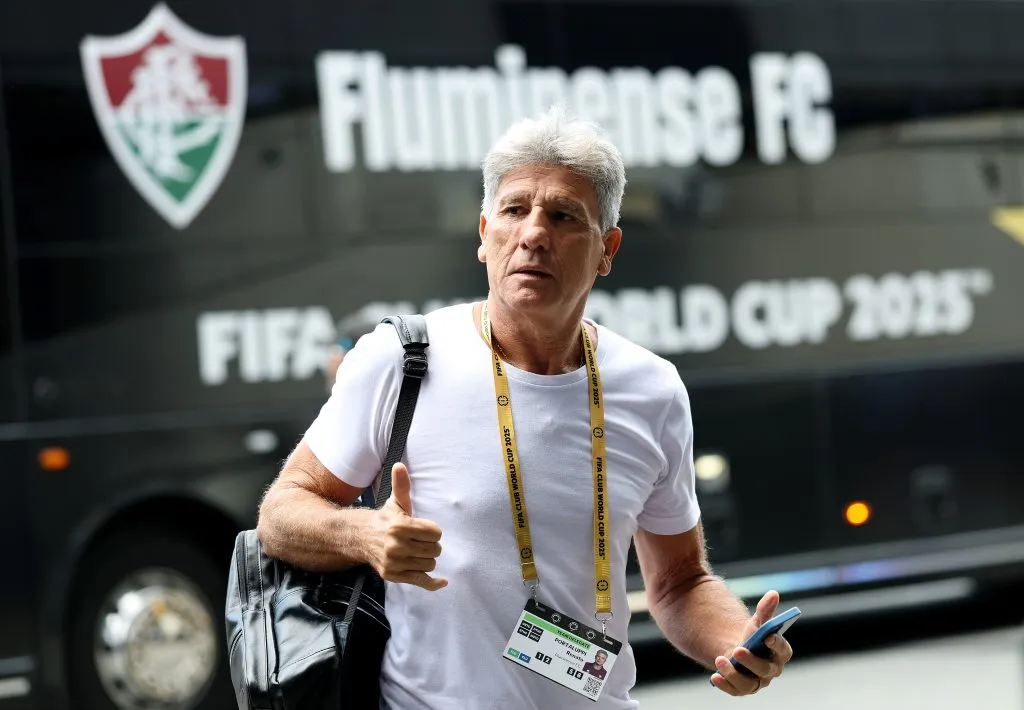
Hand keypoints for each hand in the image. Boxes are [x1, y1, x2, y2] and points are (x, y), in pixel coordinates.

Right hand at [369, 462, 447, 590]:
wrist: (360, 539)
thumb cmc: (385, 519)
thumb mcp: (395, 502)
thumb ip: (402, 485)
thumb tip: (400, 465)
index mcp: (400, 526)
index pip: (435, 533)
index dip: (433, 531)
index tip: (424, 529)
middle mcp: (396, 546)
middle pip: (435, 549)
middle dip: (431, 544)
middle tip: (420, 540)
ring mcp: (395, 563)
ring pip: (430, 564)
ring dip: (428, 558)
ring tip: (416, 551)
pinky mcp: (394, 576)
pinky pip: (421, 582)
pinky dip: (433, 584)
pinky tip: (442, 582)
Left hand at [710, 590, 792, 695]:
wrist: (738, 650)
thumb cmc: (752, 636)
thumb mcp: (757, 622)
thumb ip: (765, 610)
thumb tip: (773, 593)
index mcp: (780, 653)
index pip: (783, 651)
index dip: (777, 644)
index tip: (767, 636)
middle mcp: (771, 671)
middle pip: (765, 669)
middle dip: (752, 661)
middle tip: (738, 649)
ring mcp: (757, 682)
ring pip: (748, 683)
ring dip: (734, 673)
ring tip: (720, 659)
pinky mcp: (742, 689)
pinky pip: (734, 690)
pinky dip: (725, 685)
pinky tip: (714, 677)